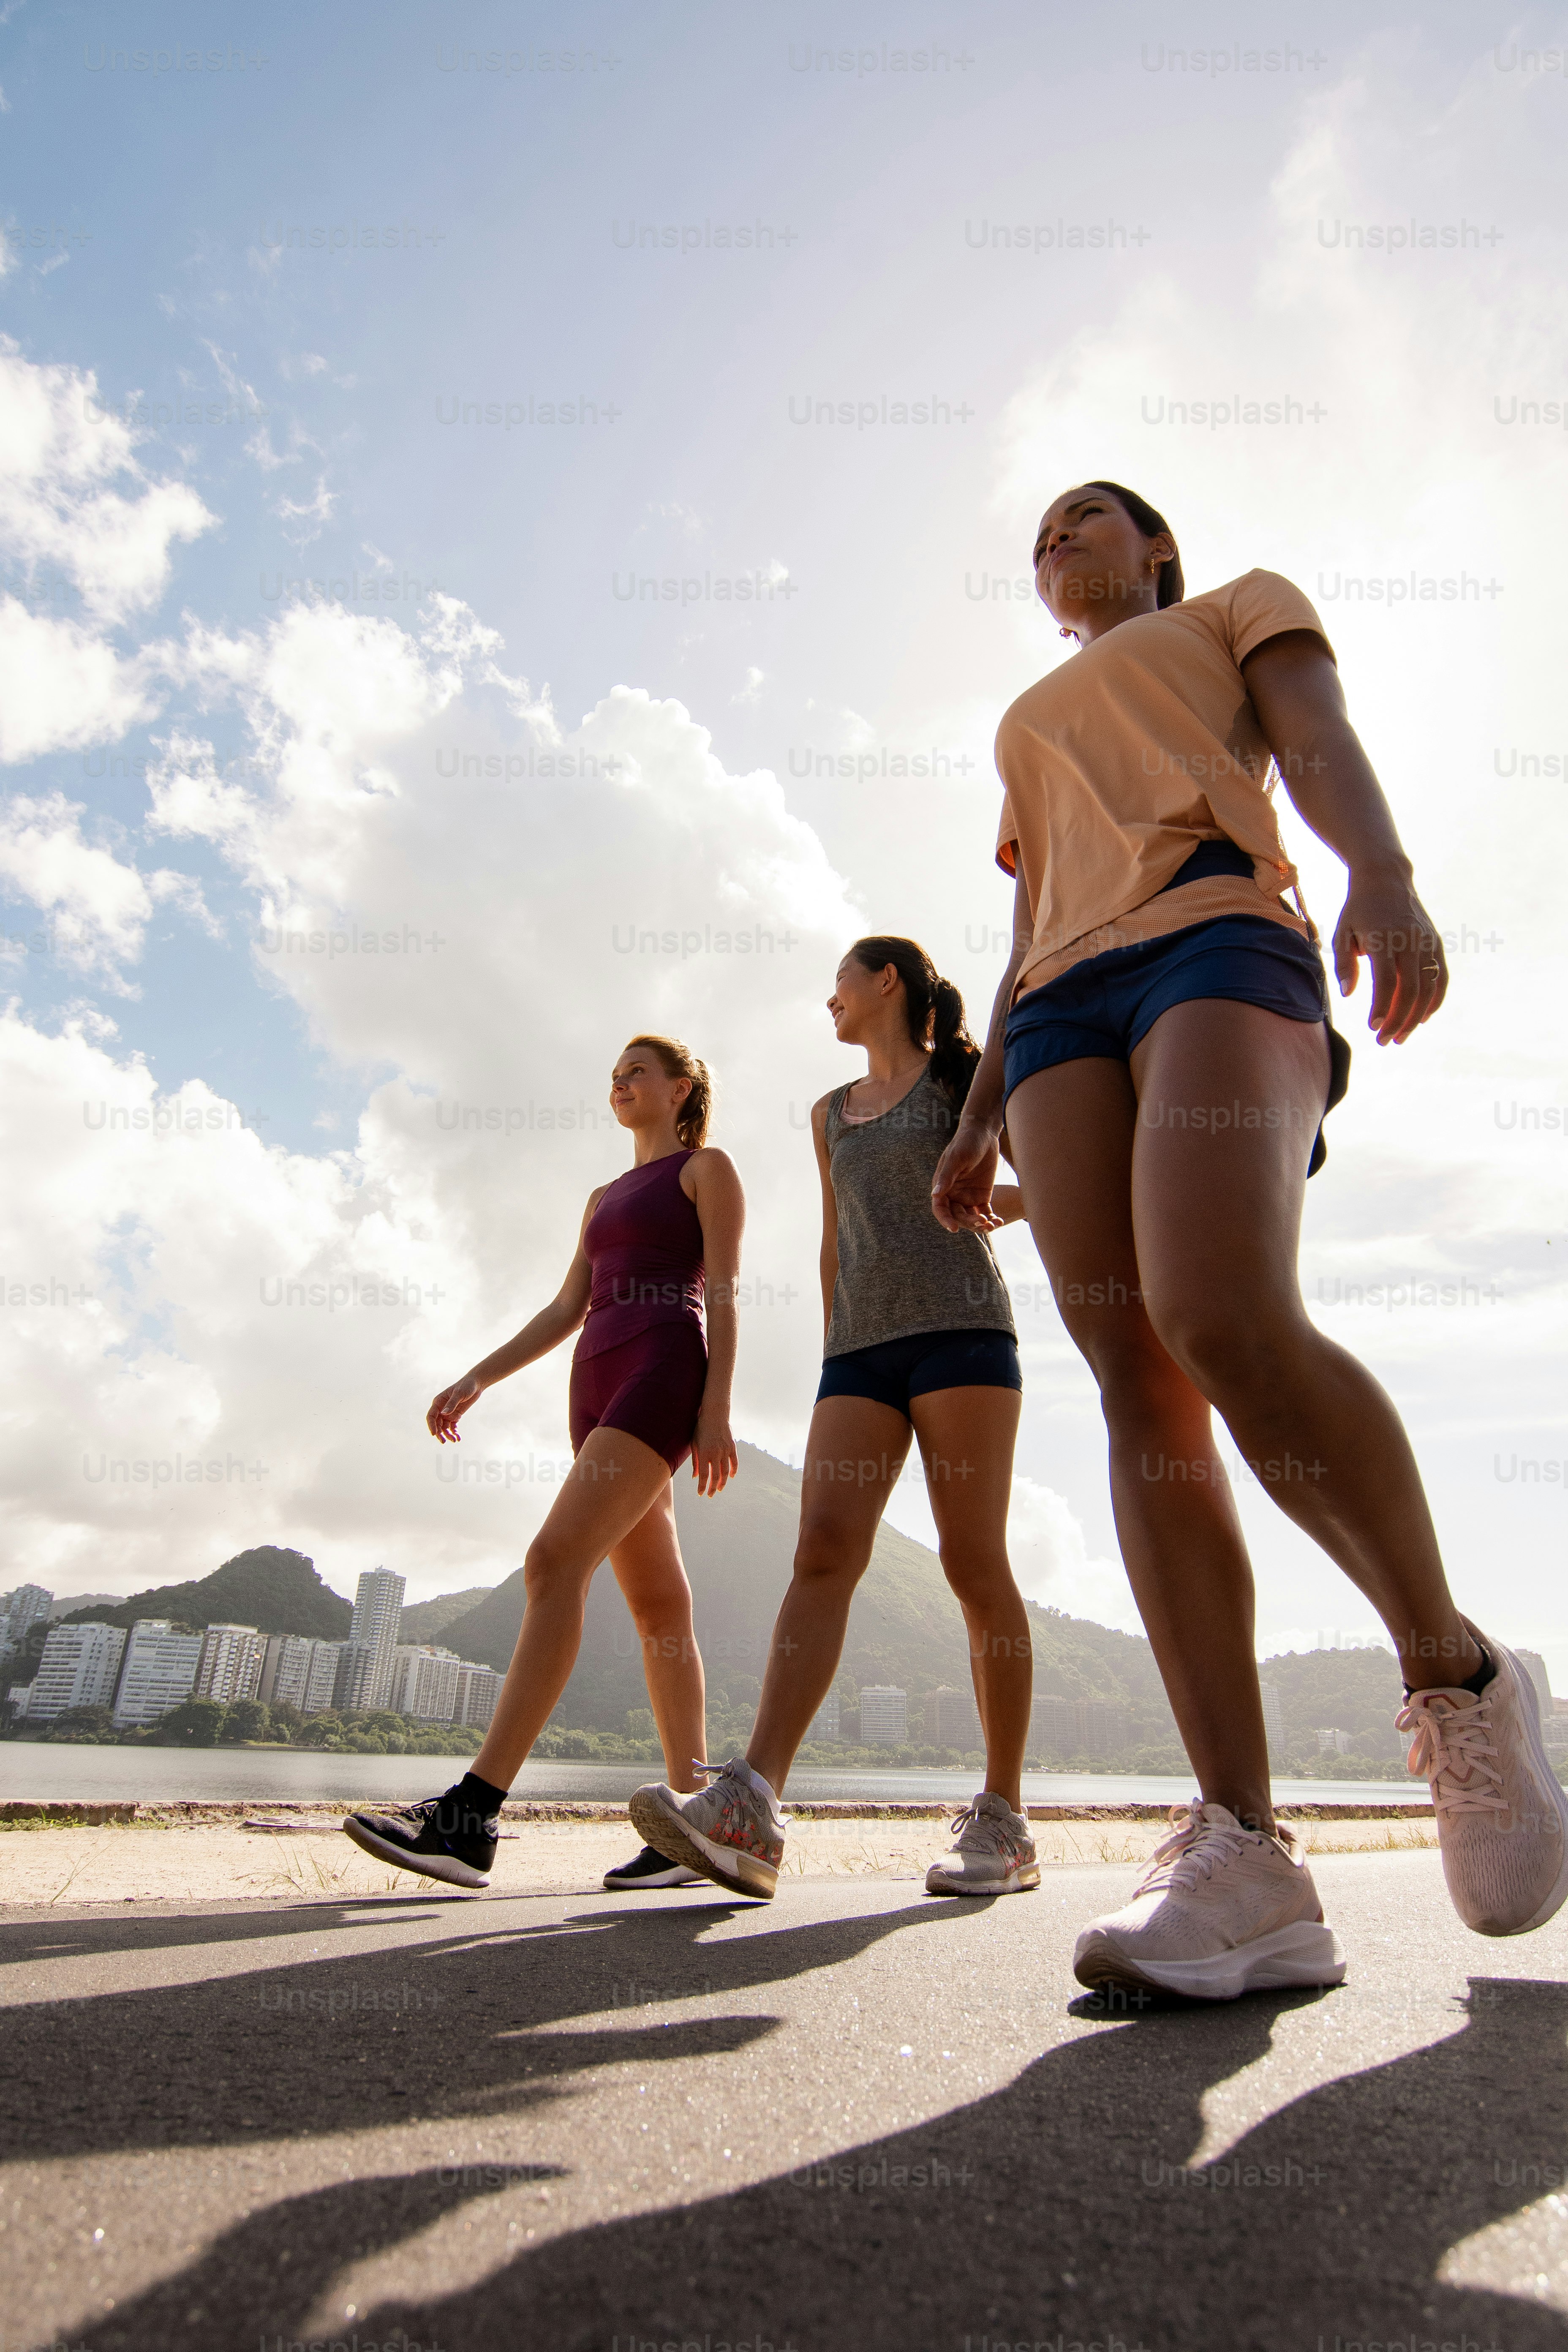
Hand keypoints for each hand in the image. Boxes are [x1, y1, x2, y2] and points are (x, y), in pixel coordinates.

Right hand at [428, 1373, 482, 1441]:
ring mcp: (448, 1413)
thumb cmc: (466, 1386)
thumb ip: (452, 1404)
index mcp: (438, 1402)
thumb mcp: (459, 1394)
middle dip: (440, 1433)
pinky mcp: (456, 1416)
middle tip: (443, 1441)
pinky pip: (453, 1426)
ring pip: (445, 1427)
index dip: (431, 1425)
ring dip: (448, 1434)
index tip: (434, 1433)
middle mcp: (441, 1409)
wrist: (476, 1385)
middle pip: (437, 1424)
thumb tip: (444, 1414)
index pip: (431, 1415)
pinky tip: (458, 1438)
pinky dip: (455, 1432)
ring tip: (454, 1440)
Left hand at [690, 1409, 737, 1497]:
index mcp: (704, 1453)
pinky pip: (734, 1462)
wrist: (714, 1414)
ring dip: (723, 1482)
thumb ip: (695, 1462)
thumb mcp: (694, 1444)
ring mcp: (725, 1450)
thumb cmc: (701, 1429)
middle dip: (712, 1487)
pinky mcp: (732, 1447)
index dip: (702, 1486)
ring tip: (719, 1488)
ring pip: (726, 1472)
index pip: (704, 1475)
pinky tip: (731, 1477)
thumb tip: (695, 1477)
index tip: (701, 1494)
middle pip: (715, 1476)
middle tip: (710, 1495)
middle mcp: (715, 1453)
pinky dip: (733, 1471)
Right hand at [930, 1119, 1002, 1232]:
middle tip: (981, 1222)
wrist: (984, 1134)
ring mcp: (968, 1196)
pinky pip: (985, 1212)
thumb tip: (934, 1195)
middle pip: (958, 1216)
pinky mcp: (982, 1196)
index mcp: (942, 1187)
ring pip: (972, 1218)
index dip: (945, 1220)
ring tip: (992, 1224)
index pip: (940, 1209)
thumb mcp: (956, 1158)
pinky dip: (990, 1219)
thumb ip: (946, 1177)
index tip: (954, 1228)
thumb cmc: (966, 1142)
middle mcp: (954, 1195)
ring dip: (980, 1224)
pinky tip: (998, 1222)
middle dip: (968, 1223)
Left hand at [1333, 867, 1448, 1045]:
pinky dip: (1435, 1000)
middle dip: (1398, 1020)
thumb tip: (1349, 994)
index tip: (1372, 1027)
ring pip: (1428, 987)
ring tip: (1400, 1037)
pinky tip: (1423, 1018)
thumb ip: (1344, 964)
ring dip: (1416, 1016)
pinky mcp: (1436, 942)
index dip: (1381, 1007)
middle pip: (1410, 989)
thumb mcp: (1342, 932)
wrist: (1386, 878)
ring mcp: (1426, 941)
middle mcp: (1409, 940)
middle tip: (1384, 1041)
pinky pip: (1440, 976)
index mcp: (1383, 938)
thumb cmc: (1358, 908)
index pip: (1385, 981)